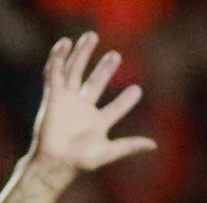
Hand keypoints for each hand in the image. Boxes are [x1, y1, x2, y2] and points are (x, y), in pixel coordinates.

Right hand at [28, 32, 155, 179]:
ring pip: (75, 72)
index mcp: (97, 124)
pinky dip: (58, 58)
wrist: (53, 161)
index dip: (126, 101)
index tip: (136, 91)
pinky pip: (54, 73)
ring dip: (82, 54)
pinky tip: (65, 44)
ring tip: (91, 36)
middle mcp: (83, 110)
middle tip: (116, 56)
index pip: (115, 109)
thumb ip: (129, 146)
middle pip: (95, 84)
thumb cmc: (78, 161)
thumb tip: (154, 146)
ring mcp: (67, 101)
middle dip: (105, 70)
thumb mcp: (107, 152)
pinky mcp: (53, 97)